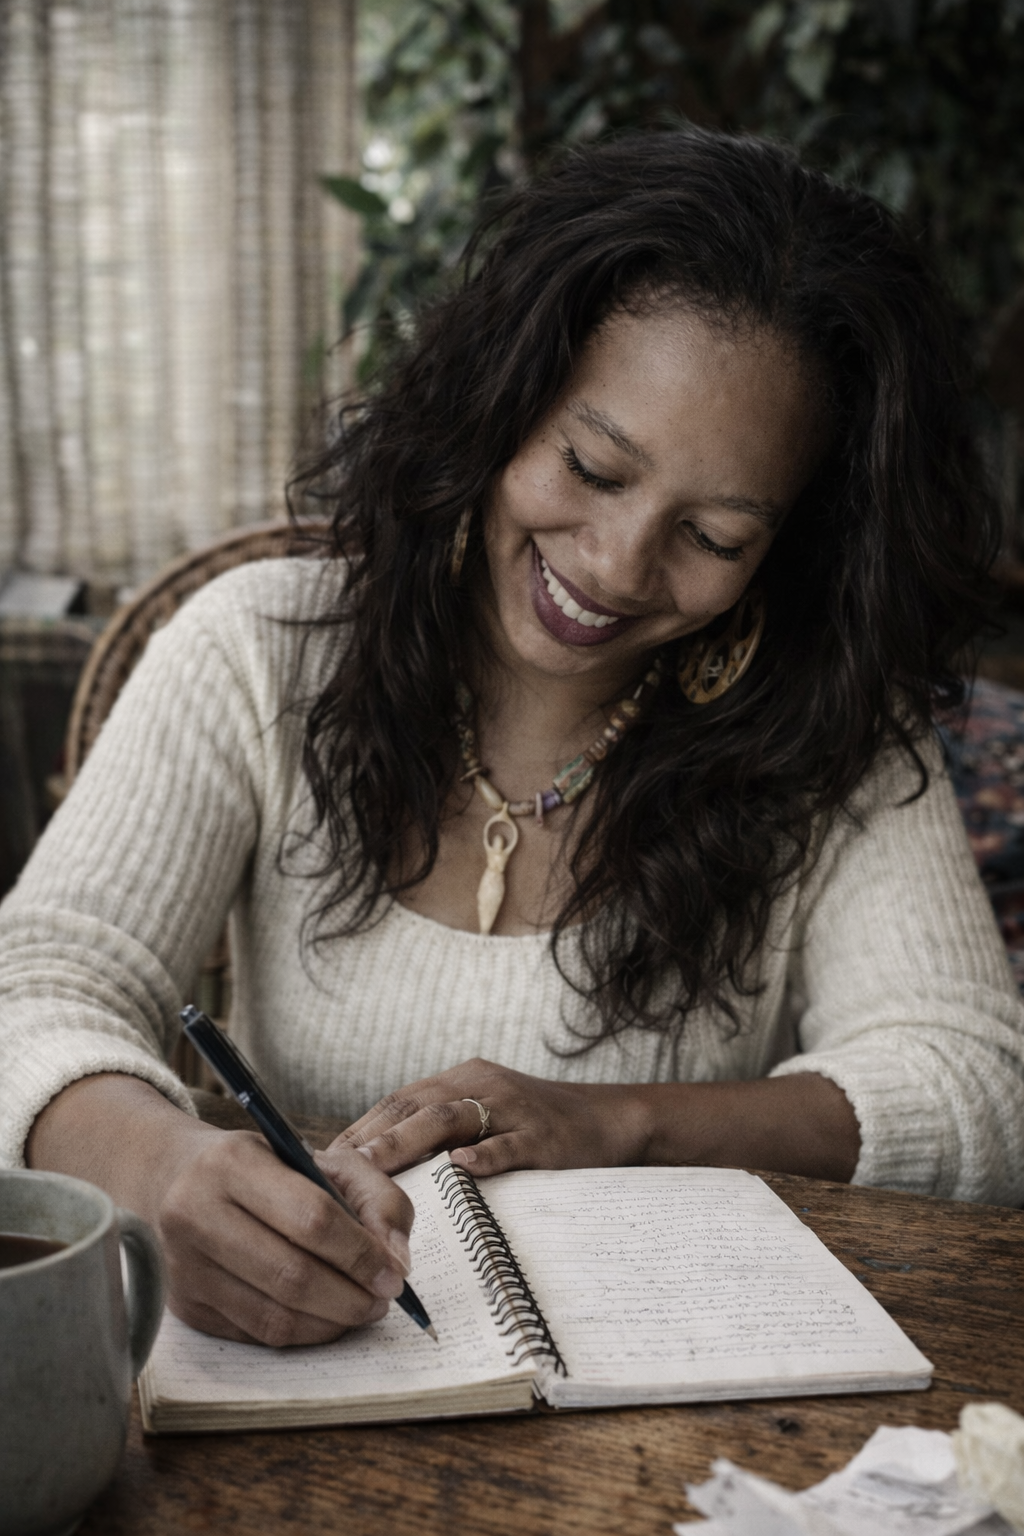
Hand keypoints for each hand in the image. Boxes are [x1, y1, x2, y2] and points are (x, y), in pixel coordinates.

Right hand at [156, 1126, 412, 1345]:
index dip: (361, 1253)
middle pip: (292, 1275)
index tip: (394, 1274)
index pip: (311, 1217)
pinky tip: (324, 1317)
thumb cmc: (265, 1168)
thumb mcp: (323, 1159)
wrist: (176, 1177)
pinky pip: (256, 1334)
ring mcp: (185, 1264)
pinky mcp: (184, 1304)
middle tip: (383, 1300)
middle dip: (351, 1296)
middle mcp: (196, 1212)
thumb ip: (376, 1197)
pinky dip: (302, 1333)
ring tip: (361, 1309)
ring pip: (274, 1316)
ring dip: (332, 1322)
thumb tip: (396, 1260)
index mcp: (233, 1162)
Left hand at [331, 1058, 651, 1176]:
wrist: (608, 1120)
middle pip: (414, 1107)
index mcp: (460, 1081)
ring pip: (451, 1120)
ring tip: (372, 1170)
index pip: (397, 1102)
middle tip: (332, 1170)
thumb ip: (438, 1135)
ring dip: (407, 1145)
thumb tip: (375, 1169)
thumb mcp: (483, 1120)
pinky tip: (460, 1171)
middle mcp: (480, 1085)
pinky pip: (510, 1144)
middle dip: (370, 1138)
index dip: (359, 1129)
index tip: (320, 1162)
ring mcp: (513, 1107)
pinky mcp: (545, 1135)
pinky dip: (484, 1157)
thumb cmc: (535, 1129)